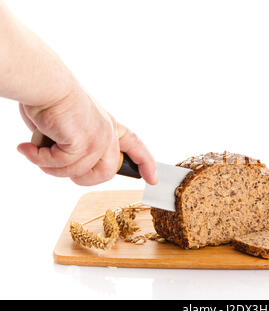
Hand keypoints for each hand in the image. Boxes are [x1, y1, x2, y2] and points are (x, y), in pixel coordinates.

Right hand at [17, 87, 157, 185]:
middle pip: (105, 173)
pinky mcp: (84, 142)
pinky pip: (61, 165)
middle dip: (80, 178)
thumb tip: (66, 165)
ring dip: (49, 166)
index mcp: (109, 125)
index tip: (152, 178)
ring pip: (78, 173)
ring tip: (34, 149)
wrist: (44, 83)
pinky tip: (27, 147)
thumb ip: (77, 146)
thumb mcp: (71, 126)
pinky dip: (40, 159)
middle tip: (53, 165)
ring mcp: (99, 138)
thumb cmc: (51, 100)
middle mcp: (108, 133)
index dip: (145, 163)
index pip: (135, 146)